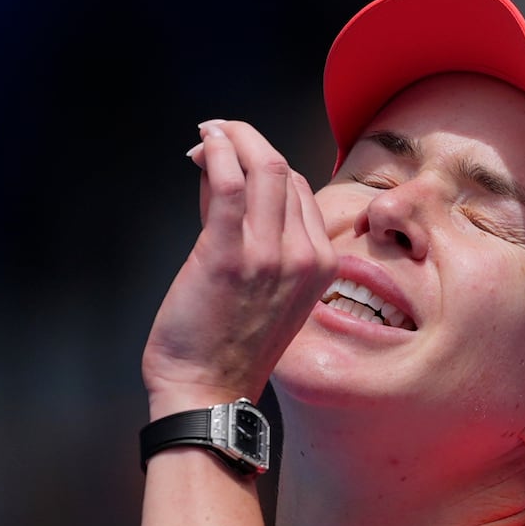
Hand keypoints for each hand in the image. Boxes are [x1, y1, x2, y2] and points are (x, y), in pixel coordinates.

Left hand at [141, 120, 337, 416]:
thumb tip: (219, 175)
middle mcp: (303, 256)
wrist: (207, 393)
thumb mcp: (263, 290)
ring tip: (208, 132)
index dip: (262, 165)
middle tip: (217, 132)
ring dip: (232, 137)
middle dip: (247, 140)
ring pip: (263, 167)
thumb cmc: (228, 348)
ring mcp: (269, 256)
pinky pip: (229, 184)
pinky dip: (217, 152)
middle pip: (284, 170)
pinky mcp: (228, 256)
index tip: (230, 158)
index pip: (299, 190)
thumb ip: (251, 235)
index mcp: (321, 265)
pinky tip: (203, 144)